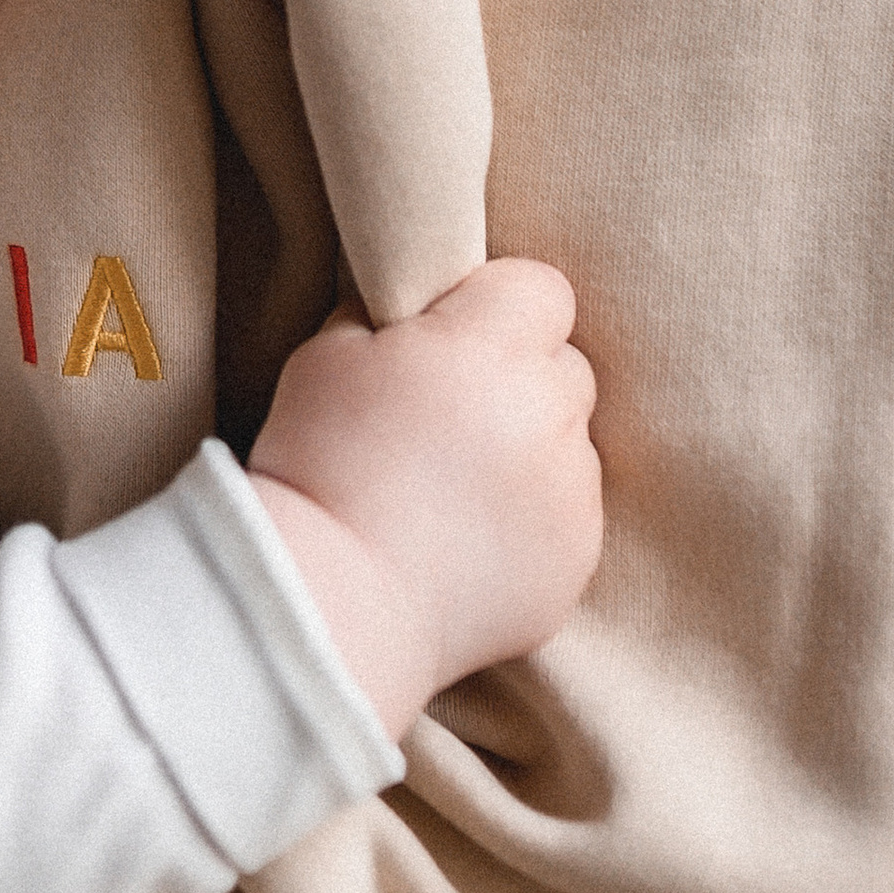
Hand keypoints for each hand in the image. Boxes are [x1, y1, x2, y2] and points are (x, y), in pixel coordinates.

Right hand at [248, 261, 599, 737]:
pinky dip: (531, 521)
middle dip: (517, 378)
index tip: (450, 339)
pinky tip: (465, 541)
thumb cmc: (317, 467)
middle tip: (448, 418)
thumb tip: (425, 308)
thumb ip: (396, 315)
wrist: (328, 603)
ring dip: (527, 452)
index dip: (495, 307)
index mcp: (490, 347)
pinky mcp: (576, 560)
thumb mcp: (328, 353)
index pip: (539, 289)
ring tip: (451, 492)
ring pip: (569, 444)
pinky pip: (569, 516)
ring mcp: (571, 492)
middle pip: (564, 366)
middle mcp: (547, 412)